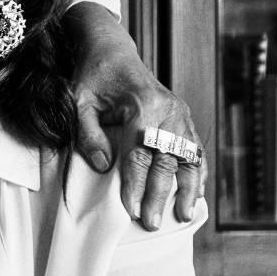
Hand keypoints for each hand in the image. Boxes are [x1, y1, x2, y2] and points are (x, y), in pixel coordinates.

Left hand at [64, 4, 204, 228]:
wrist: (113, 52)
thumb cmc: (93, 78)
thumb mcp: (79, 102)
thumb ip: (89, 134)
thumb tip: (104, 166)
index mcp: (142, 105)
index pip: (140, 154)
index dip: (135, 184)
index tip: (131, 210)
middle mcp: (168, 110)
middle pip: (166, 160)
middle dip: (160, 194)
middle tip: (152, 223)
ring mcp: (180, 113)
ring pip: (189, 157)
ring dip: (187, 188)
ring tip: (182, 215)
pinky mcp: (184, 117)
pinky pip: (194, 149)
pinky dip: (197, 172)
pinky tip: (194, 194)